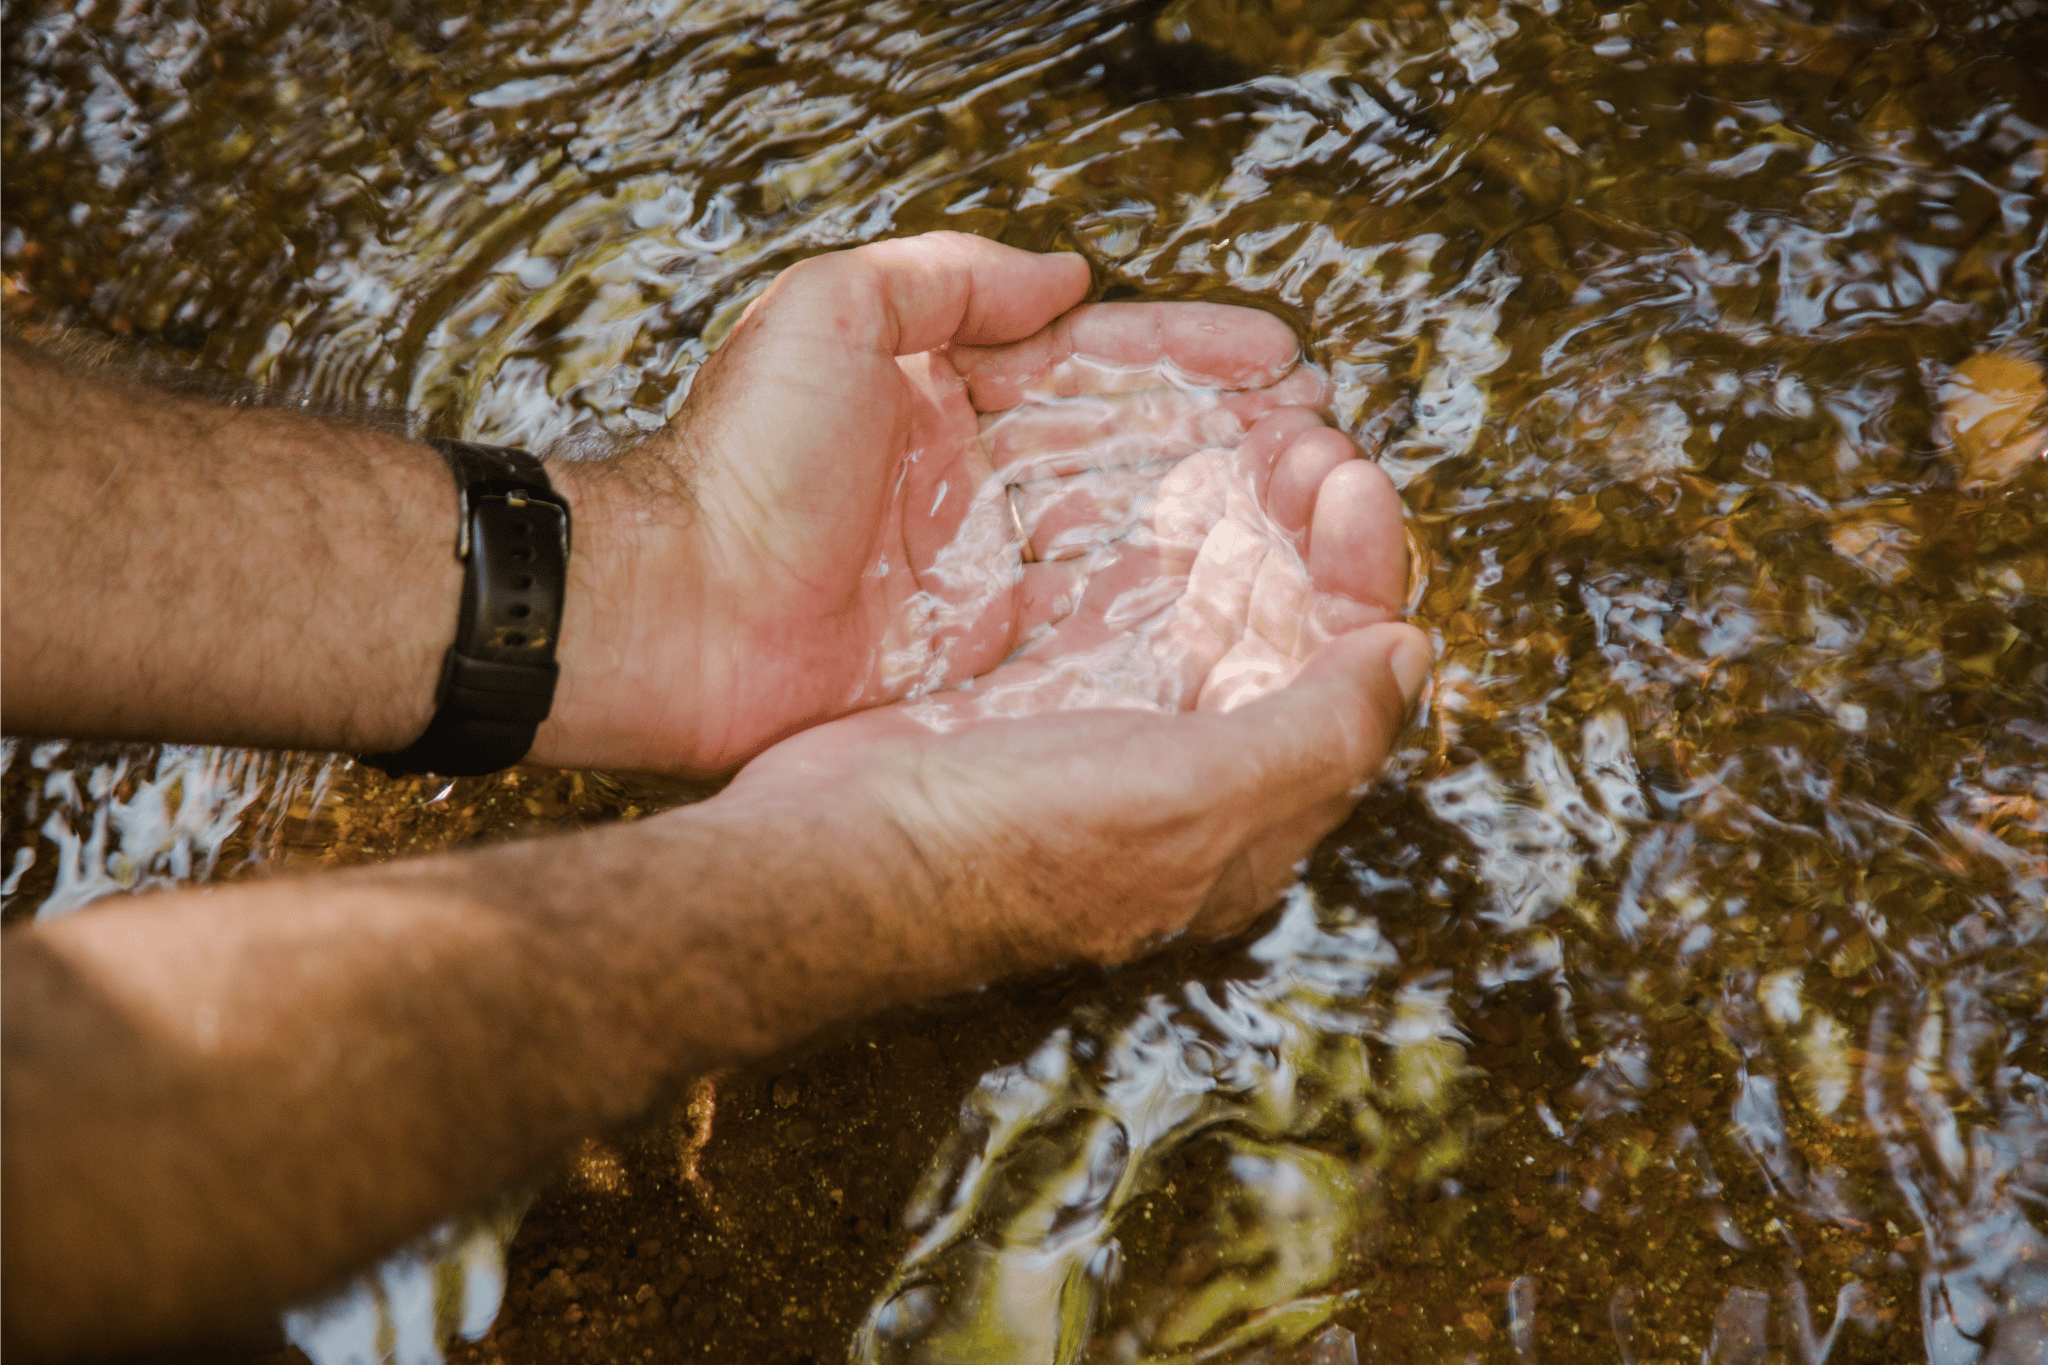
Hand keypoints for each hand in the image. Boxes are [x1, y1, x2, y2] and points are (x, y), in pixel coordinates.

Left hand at [532, 232, 1327, 771]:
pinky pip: (1110, 623)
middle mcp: (987, 486)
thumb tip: (1066, 274)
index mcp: (954, 397)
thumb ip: (950, 278)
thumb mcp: (831, 314)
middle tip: (1328, 441)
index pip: (1103, 365)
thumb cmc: (735, 464)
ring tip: (1324, 508)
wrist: (673, 616)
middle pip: (1143, 453)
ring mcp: (995, 574)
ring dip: (1236, 522)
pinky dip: (1186, 609)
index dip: (1194, 357)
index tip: (1282, 359)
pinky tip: (1258, 597)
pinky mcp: (994, 655)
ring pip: (1144, 536)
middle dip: (1243, 443)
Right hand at [718, 397, 1429, 957]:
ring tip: (1244, 439)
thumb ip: (1320, 730)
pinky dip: (1149, 540)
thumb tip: (1407, 651)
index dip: (1362, 567)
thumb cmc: (1015, 845)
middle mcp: (1191, 775)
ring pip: (1204, 609)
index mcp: (1250, 810)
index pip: (1346, 674)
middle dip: (1302, 530)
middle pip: (1281, 631)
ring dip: (1236, 522)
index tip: (1348, 475)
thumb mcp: (1196, 798)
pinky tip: (1151, 486)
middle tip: (1299, 437)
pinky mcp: (1036, 699)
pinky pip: (1119, 605)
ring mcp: (1111, 735)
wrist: (834, 862)